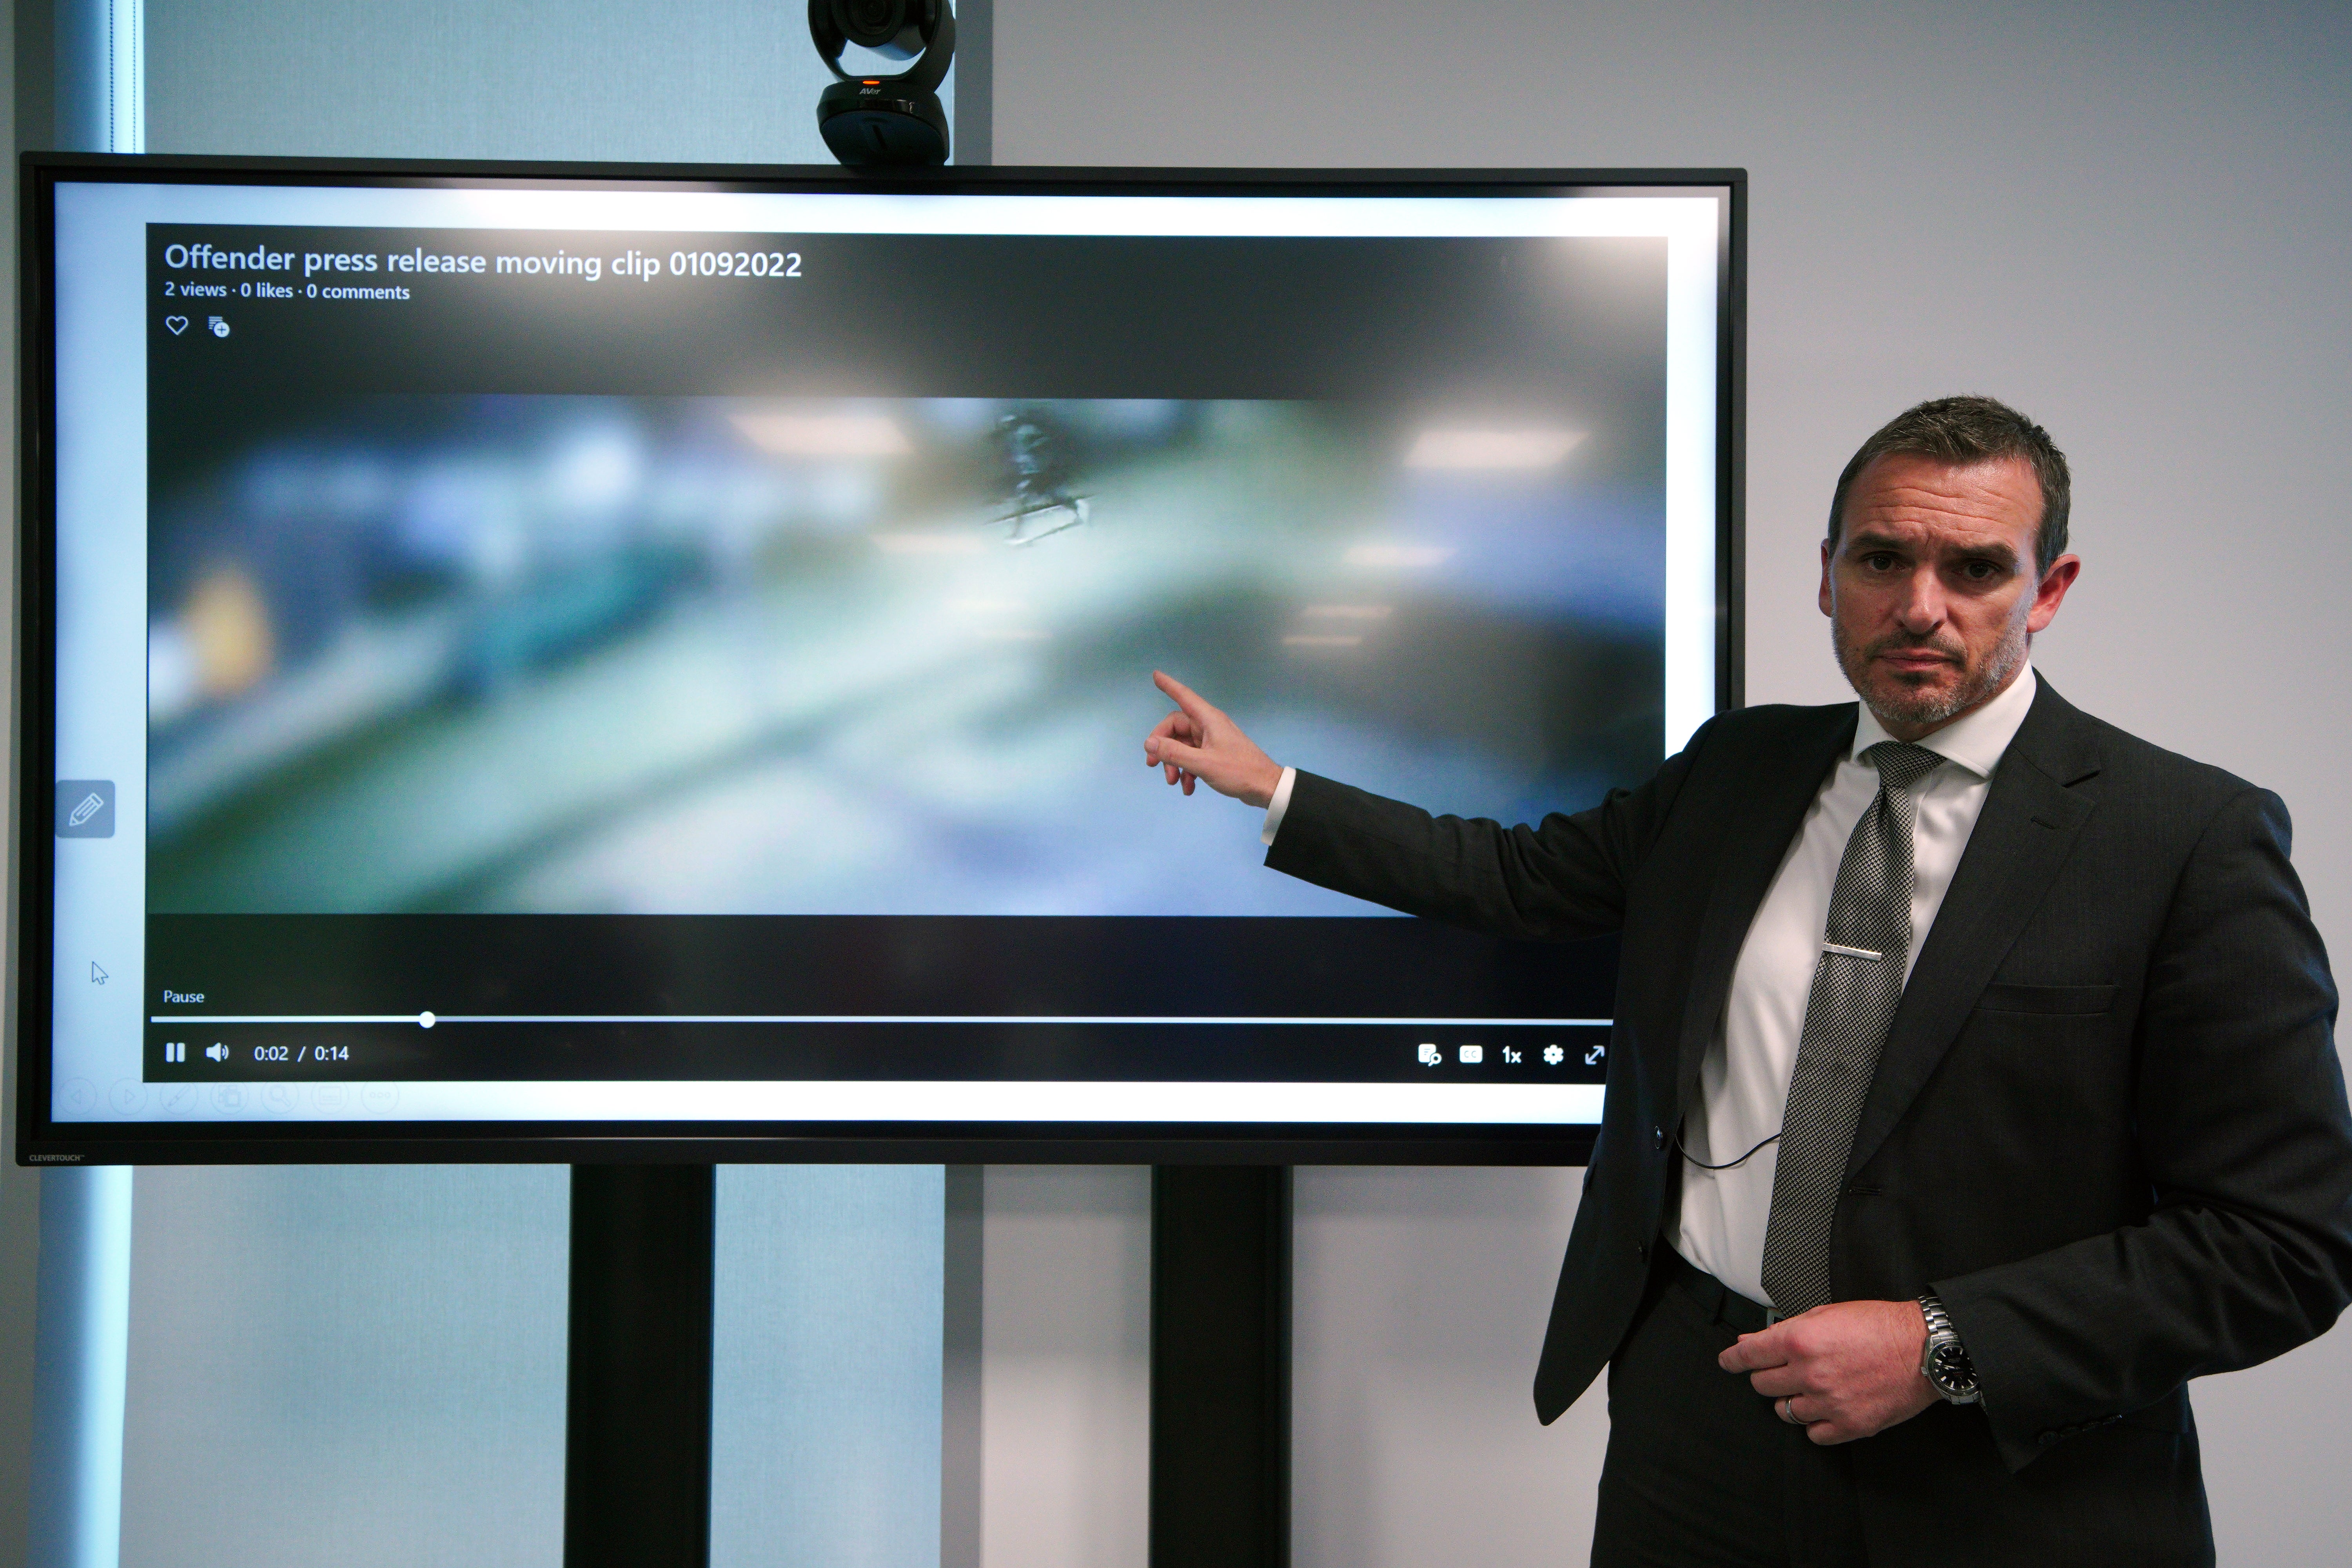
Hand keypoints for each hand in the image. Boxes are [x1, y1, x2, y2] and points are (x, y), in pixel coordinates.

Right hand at [1143, 671, 1282, 807]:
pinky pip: (1192, 757)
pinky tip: (1188, 788)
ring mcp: (1211, 740)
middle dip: (1163, 747)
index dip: (1168, 685)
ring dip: (1174, 763)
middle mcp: (1208, 726)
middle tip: (1152, 764)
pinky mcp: (1214, 754)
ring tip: (1173, 782)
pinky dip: (1187, 771)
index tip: (1155, 675)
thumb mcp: (1203, 763)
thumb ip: (1174, 753)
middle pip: (1175, 727)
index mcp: (1208, 719)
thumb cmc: (1239, 771)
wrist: (1265, 787)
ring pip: (1182, 745)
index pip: (1183, 696)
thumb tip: (1149, 743)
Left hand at [1716, 1299, 1937, 1444]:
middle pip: (1763, 1386)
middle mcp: (1810, 1374)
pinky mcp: (1850, 1425)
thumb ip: (1785, 1330)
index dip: (1733, 1360)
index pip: (1748, 1357)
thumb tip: (1751, 1342)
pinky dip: (1815, 1423)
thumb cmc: (1879, 1325)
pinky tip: (1825, 1409)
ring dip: (1790, 1400)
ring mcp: (1829, 1403)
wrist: (1923, 1349)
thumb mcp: (1825, 1314)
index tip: (1728, 1362)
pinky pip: (1813, 1433)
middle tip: (1783, 1371)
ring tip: (1808, 1389)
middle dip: (1768, 1376)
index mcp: (1800, 1341)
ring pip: (1785, 1412)